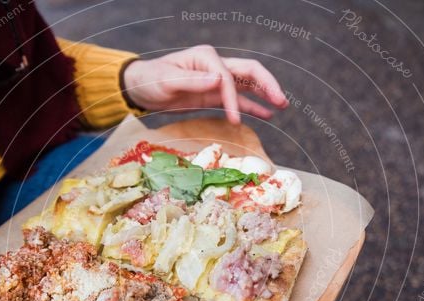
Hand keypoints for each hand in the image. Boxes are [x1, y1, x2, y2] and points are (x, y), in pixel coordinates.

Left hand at [122, 45, 288, 123]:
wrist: (141, 88)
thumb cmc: (151, 80)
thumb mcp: (167, 81)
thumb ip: (191, 81)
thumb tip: (219, 80)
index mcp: (206, 57)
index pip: (228, 77)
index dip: (233, 98)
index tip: (235, 120)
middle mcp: (216, 65)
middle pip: (249, 72)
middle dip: (267, 85)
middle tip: (281, 101)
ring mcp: (217, 80)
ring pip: (248, 85)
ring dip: (265, 94)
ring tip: (282, 106)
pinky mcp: (214, 95)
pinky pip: (238, 99)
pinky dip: (252, 106)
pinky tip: (267, 115)